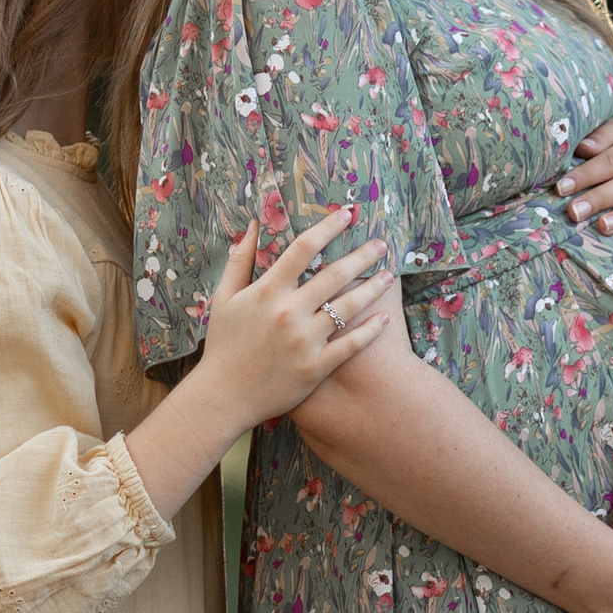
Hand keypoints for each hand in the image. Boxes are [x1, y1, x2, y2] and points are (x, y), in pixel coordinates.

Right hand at [203, 211, 393, 431]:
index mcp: (267, 292)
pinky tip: (385, 318)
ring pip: (348, 307)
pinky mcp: (316, 367)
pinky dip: (371, 331)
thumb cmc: (223, 345)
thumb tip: (253, 224)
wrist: (223, 396)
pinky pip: (351, 345)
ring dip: (373, 288)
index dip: (328, 228)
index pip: (303, 249)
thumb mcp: (224, 298)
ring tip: (389, 276)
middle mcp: (289, 313)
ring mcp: (305, 341)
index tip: (346, 216)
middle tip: (381, 244)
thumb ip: (240, 260)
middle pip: (334, 275)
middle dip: (362, 255)